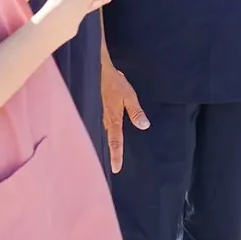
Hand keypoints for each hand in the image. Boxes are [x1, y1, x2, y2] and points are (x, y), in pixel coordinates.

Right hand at [102, 55, 149, 174]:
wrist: (97, 70)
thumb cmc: (115, 83)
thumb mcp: (130, 96)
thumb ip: (136, 112)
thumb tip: (144, 126)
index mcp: (113, 119)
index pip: (115, 141)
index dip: (116, 156)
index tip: (116, 169)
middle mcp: (104, 121)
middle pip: (108, 141)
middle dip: (110, 154)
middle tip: (111, 168)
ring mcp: (98, 116)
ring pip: (103, 134)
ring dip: (105, 145)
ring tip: (106, 158)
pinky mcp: (96, 110)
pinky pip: (99, 126)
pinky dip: (102, 134)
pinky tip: (101, 139)